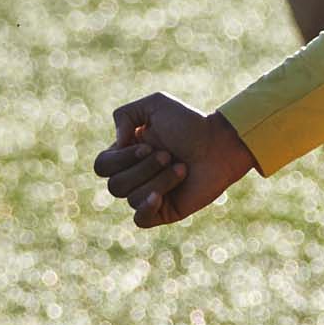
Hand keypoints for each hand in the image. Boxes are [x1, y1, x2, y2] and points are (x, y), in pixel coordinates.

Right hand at [95, 94, 255, 228]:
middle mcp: (134, 176)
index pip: (102, 166)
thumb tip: (117, 144)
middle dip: (143, 169)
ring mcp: (148, 195)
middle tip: (169, 155)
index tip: (149, 144)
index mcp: (126, 154)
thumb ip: (124, 114)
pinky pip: (140, 220)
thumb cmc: (189, 124)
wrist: (220, 145)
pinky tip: (159, 197)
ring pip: (131, 198)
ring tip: (182, 168)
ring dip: (158, 180)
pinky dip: (146, 208)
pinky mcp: (164, 212)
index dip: (122, 158)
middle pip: (114, 185)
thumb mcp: (155, 105)